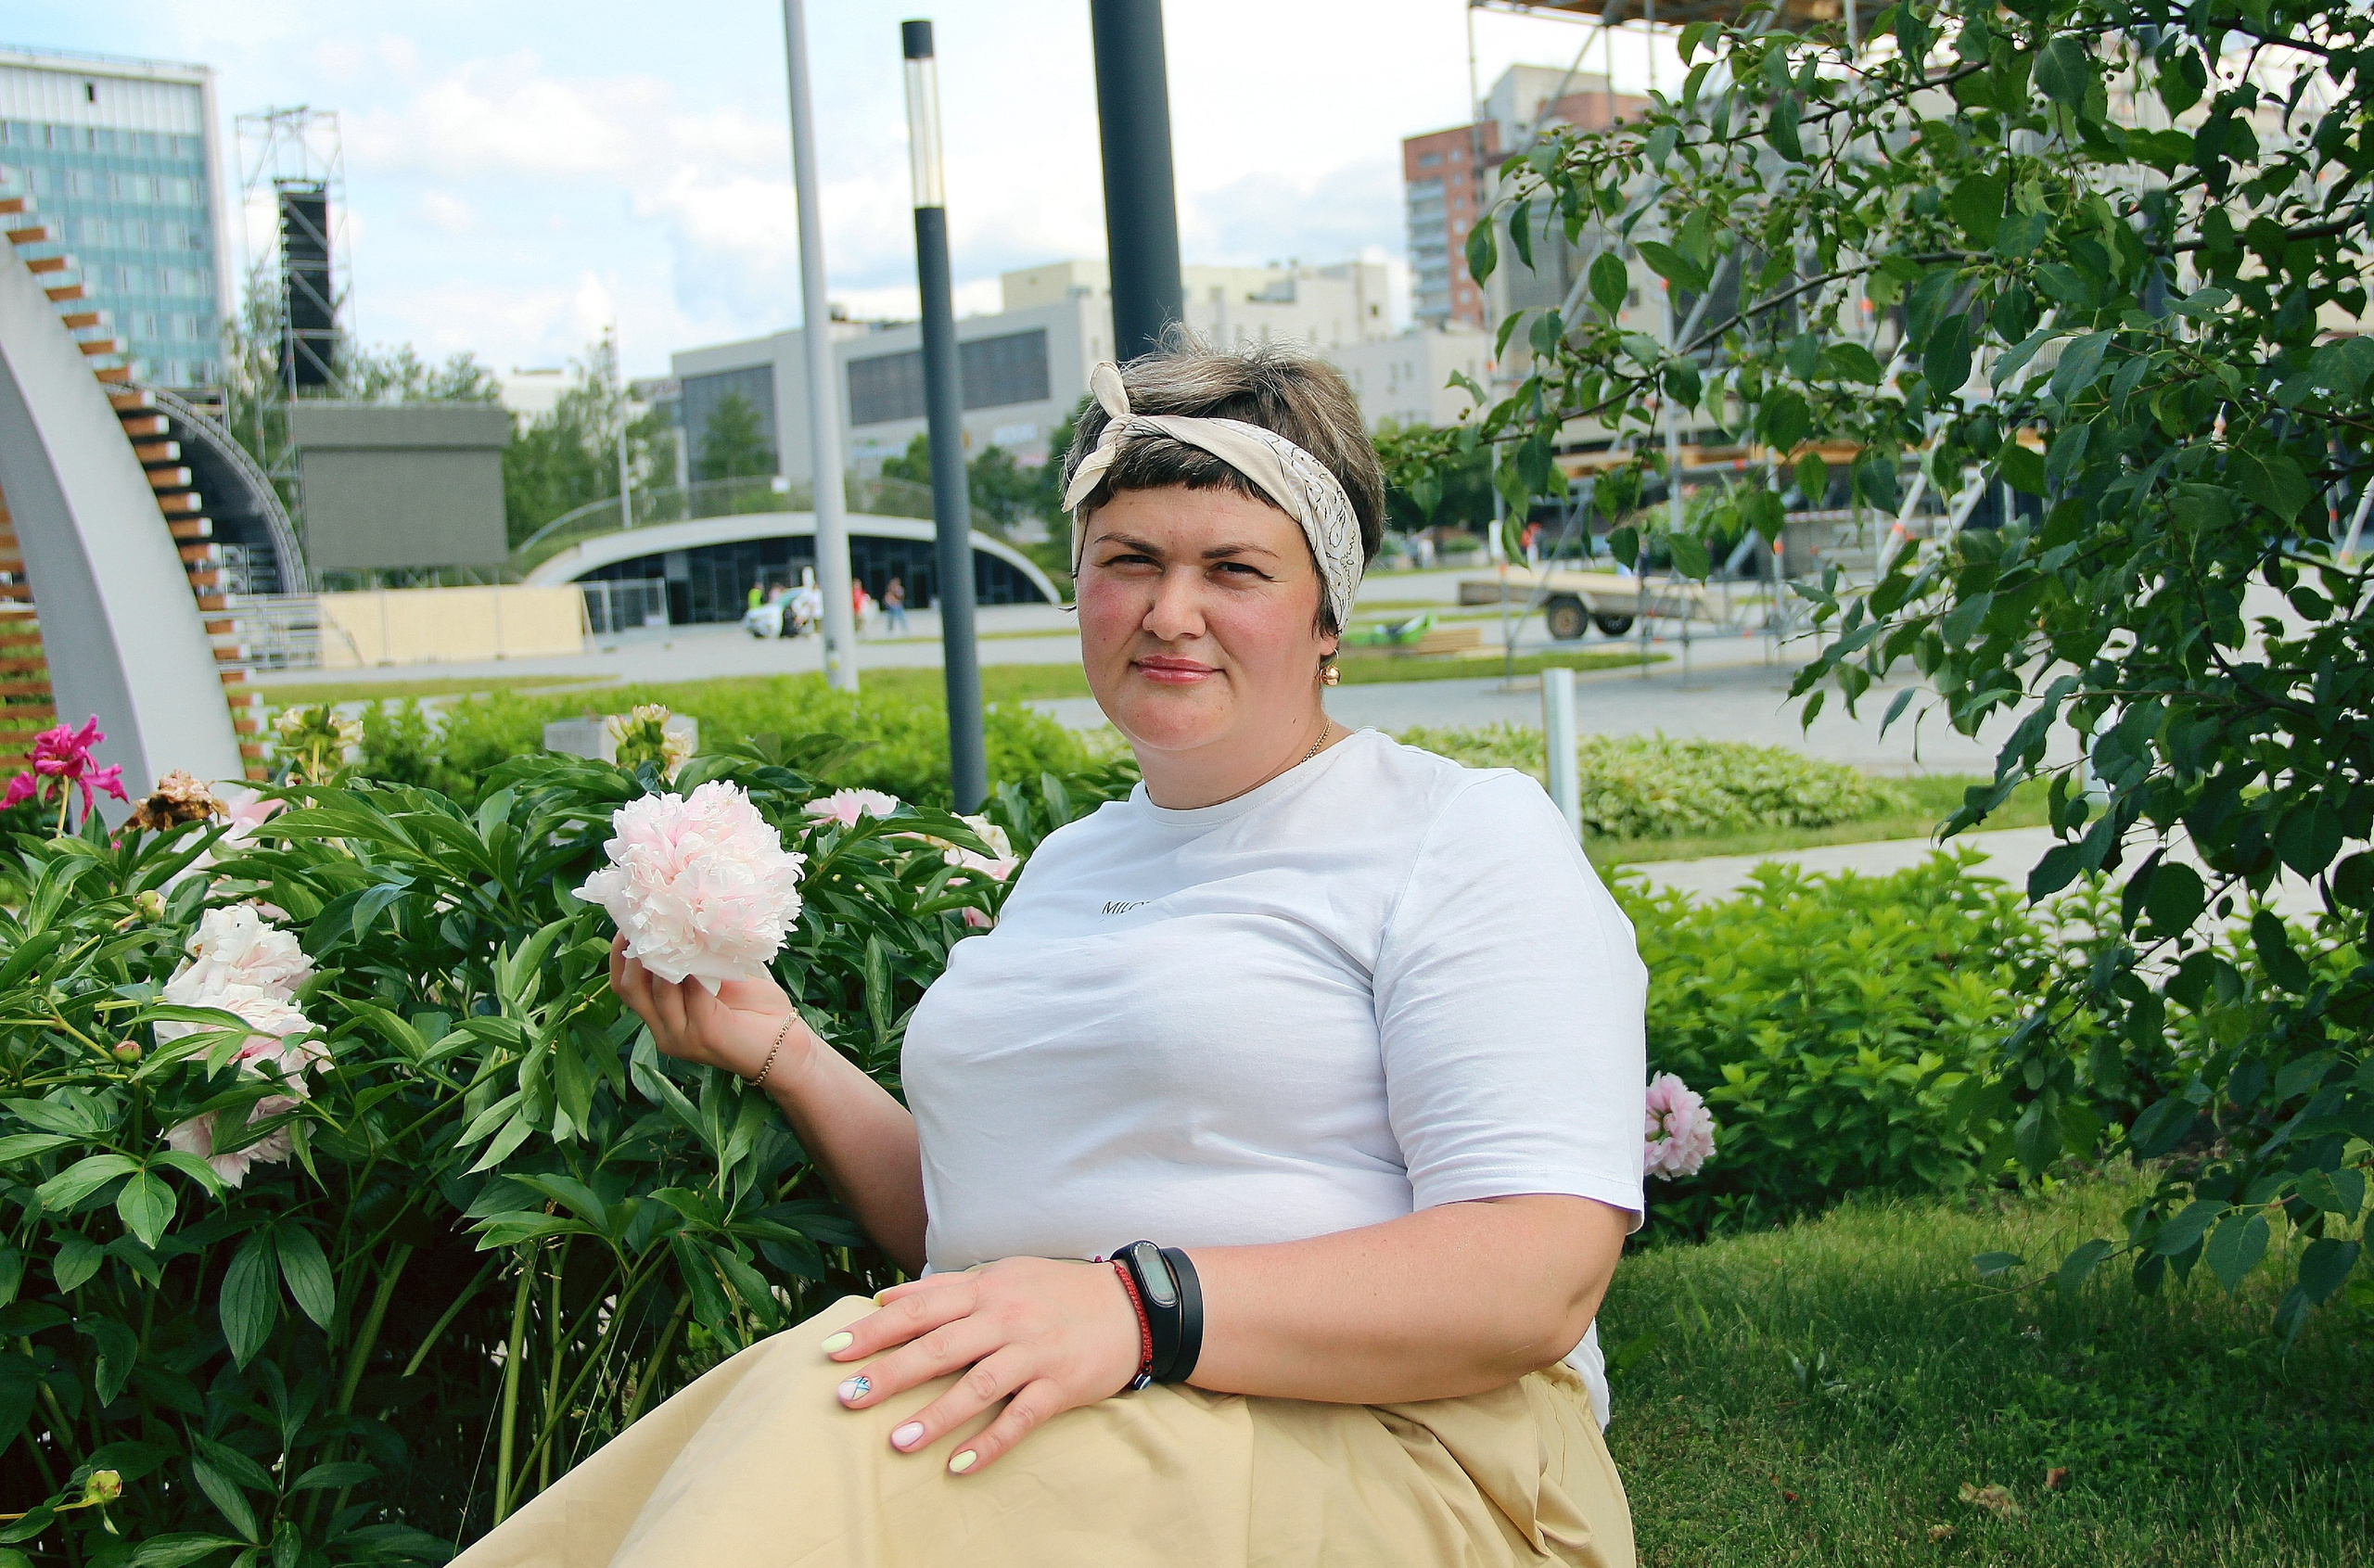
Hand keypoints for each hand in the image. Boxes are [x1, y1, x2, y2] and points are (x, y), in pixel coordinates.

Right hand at [608, 934, 815, 1084]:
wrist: (786, 1047)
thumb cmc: (755, 1012)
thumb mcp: (716, 982)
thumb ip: (695, 964)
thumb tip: (682, 922)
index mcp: (662, 1019)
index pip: (624, 986)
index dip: (620, 954)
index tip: (629, 921)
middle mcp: (665, 1031)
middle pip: (629, 989)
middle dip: (634, 950)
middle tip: (647, 919)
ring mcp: (682, 1036)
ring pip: (658, 989)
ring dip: (668, 955)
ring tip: (677, 926)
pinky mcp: (705, 1034)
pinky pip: (692, 993)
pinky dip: (696, 970)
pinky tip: (705, 949)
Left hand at [825, 1257, 1143, 1473]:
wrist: (1134, 1306)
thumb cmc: (1057, 1292)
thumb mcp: (1001, 1276)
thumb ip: (944, 1288)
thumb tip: (884, 1298)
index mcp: (986, 1290)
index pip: (920, 1309)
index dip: (875, 1330)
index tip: (833, 1351)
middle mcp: (1006, 1318)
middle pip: (940, 1346)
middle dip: (890, 1373)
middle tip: (846, 1398)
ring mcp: (1034, 1353)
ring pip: (979, 1384)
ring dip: (937, 1415)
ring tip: (897, 1441)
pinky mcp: (1060, 1385)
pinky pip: (1021, 1417)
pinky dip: (990, 1442)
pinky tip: (959, 1465)